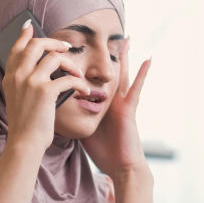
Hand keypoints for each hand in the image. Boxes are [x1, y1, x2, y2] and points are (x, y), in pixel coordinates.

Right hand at [3, 19, 91, 153]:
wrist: (25, 143)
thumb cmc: (26, 125)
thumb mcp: (17, 99)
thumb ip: (23, 82)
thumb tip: (37, 69)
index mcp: (10, 77)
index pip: (16, 48)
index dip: (24, 35)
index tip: (30, 26)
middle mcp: (18, 75)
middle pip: (36, 44)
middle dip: (54, 43)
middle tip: (66, 48)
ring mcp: (30, 82)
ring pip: (55, 57)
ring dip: (71, 64)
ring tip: (78, 74)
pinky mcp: (45, 92)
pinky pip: (68, 78)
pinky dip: (80, 84)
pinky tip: (85, 92)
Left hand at [81, 37, 151, 179]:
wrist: (120, 166)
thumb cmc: (104, 152)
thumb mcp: (84, 130)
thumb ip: (75, 117)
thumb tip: (56, 110)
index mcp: (102, 105)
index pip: (95, 80)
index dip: (91, 66)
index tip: (83, 51)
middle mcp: (113, 101)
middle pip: (110, 72)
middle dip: (109, 55)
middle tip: (108, 36)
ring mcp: (123, 103)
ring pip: (123, 75)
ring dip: (126, 57)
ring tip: (128, 38)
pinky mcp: (130, 109)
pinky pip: (136, 89)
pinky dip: (143, 74)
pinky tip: (147, 60)